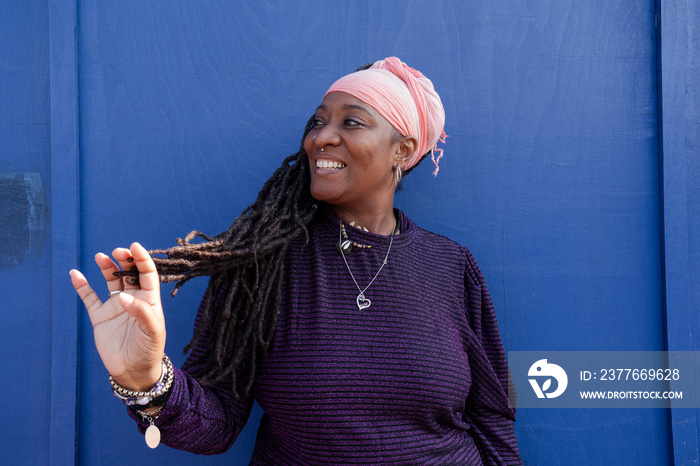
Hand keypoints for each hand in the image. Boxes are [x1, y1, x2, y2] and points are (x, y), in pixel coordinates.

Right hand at [70, 242, 165, 390]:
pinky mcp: (100, 316)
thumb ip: (141, 312)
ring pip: (111, 280)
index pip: (147, 273)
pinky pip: (89, 297)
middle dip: (124, 260)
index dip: (142, 259)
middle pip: (129, 272)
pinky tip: (75, 274)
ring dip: (106, 267)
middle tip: (117, 252)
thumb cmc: (150, 350)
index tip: (134, 247)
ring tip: (101, 257)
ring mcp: (115, 306)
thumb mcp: (153, 331)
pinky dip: (82, 286)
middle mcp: (133, 299)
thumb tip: (124, 297)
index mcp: (149, 299)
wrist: (134, 371)